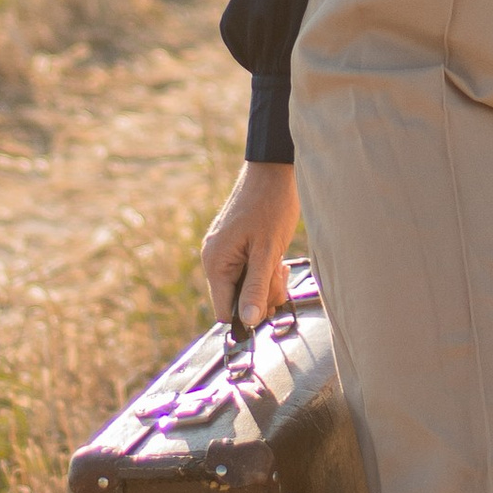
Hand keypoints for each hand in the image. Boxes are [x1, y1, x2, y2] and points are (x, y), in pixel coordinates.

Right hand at [201, 162, 301, 332]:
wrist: (273, 171)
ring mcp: (222, 251)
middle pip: (235, 300)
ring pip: (243, 286)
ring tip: (279, 263)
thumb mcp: (267, 251)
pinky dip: (262, 270)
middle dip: (261, 295)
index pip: (225, 311)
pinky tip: (274, 257)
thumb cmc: (271, 206)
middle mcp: (213, 259)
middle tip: (279, 274)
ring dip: (265, 283)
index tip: (270, 299)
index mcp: (216, 263)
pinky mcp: (233, 245)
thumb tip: (248, 322)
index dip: (249, 313)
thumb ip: (256, 287)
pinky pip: (246, 271)